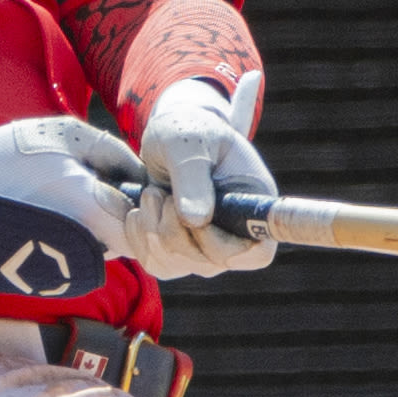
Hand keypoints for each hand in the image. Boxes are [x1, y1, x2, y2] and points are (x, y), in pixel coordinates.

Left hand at [124, 73, 278, 279]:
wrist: (167, 139)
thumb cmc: (186, 131)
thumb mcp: (188, 143)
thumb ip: (192, 178)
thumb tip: (196, 221)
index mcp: (254, 205)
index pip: (258, 252)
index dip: (232, 249)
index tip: (199, 221)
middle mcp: (236, 234)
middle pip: (211, 262)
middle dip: (175, 229)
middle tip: (159, 193)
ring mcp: (209, 248)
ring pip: (180, 265)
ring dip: (154, 230)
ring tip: (150, 194)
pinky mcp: (180, 253)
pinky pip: (159, 264)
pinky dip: (140, 239)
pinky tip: (139, 212)